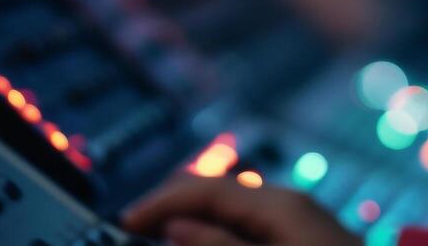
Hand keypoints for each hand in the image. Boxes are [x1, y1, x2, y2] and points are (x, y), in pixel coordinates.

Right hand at [120, 173, 362, 245]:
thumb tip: (174, 224)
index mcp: (279, 204)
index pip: (205, 188)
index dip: (159, 203)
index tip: (123, 224)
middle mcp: (288, 203)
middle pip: (217, 194)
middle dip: (174, 211)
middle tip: (135, 234)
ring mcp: (299, 221)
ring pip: (232, 213)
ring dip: (197, 226)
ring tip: (164, 239)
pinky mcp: (304, 239)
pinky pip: (250, 230)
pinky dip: (222, 236)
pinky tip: (208, 242)